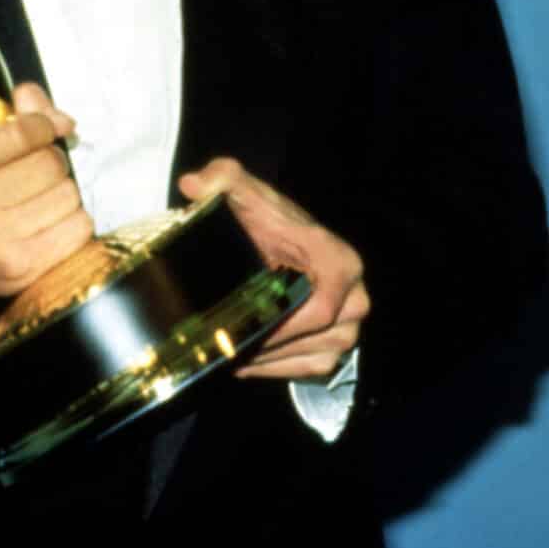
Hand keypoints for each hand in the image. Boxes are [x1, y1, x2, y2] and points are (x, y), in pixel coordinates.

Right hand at [0, 82, 92, 313]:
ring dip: (64, 191)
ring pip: (68, 195)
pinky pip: (79, 228)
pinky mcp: (24, 269)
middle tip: (39, 169)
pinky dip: (74, 219)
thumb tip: (54, 113)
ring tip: (42, 197)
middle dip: (53, 160)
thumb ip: (11, 117)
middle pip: (51, 164)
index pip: (25, 132)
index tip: (46, 129)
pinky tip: (52, 220)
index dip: (44, 125)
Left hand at [178, 158, 368, 380]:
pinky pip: (313, 368)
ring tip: (231, 357)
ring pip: (314, 357)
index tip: (245, 333)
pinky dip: (279, 369)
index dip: (285, 328)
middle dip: (271, 346)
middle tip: (229, 348)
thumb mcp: (243, 191)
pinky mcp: (336, 344)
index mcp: (340, 261)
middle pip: (317, 337)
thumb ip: (221, 178)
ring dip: (271, 361)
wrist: (276, 236)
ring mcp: (348, 324)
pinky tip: (245, 363)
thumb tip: (194, 185)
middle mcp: (354, 296)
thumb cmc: (265, 219)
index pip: (321, 309)